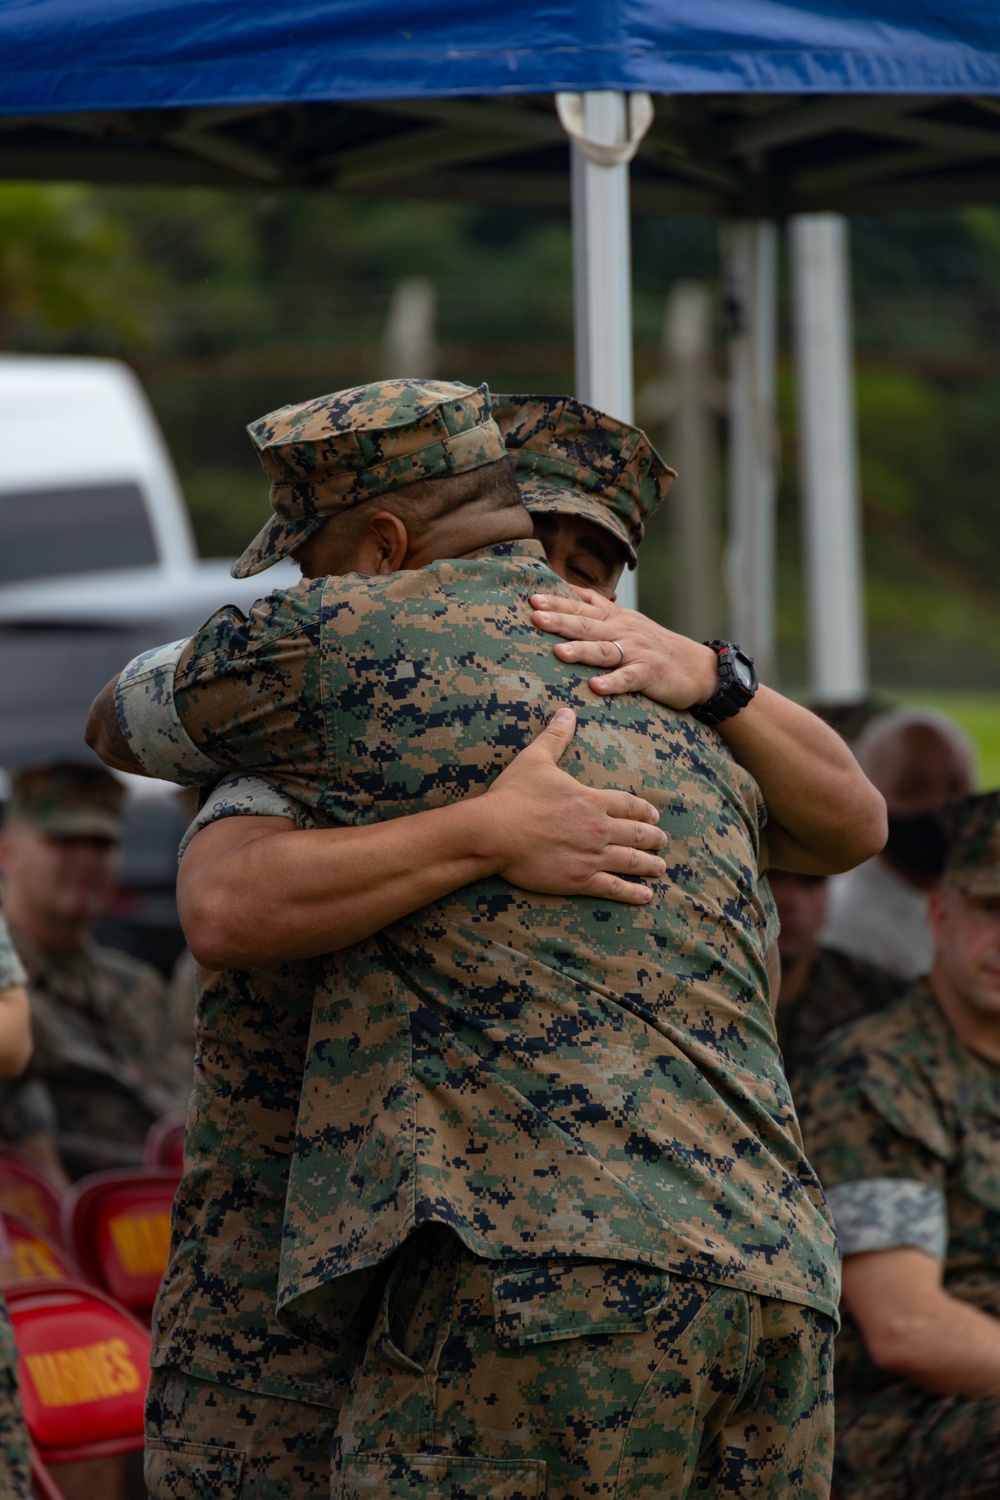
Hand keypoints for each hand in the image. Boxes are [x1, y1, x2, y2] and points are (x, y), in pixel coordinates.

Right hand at [480, 707, 666, 903]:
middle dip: (653, 838)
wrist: (493, 832)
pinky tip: (644, 896)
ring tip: (660, 868)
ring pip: (631, 861)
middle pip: (637, 834)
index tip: (654, 817)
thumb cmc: (513, 795)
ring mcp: (591, 856)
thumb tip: (567, 711)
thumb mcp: (535, 759)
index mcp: (592, 800)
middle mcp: (599, 829)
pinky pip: (613, 888)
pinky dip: (632, 893)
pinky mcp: (579, 880)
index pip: (629, 805)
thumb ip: (555, 736)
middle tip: (662, 842)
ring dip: (649, 865)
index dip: (644, 811)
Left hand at [530, 589, 718, 709]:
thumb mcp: (628, 621)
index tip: (533, 598)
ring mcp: (637, 652)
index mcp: (616, 618)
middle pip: (588, 625)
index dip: (559, 601)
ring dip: (582, 650)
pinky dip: (613, 683)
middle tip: (535, 617)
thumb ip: (600, 608)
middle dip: (561, 620)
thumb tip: (569, 591)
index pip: (583, 606)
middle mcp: (624, 631)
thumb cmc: (655, 646)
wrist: (698, 668)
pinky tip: (596, 687)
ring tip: (559, 651)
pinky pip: (629, 679)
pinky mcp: (650, 674)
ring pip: (605, 650)